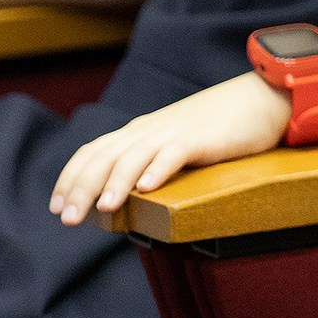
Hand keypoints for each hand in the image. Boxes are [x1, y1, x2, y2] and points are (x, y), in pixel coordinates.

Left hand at [49, 73, 288, 224]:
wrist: (261, 98)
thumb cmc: (220, 128)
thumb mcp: (176, 142)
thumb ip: (151, 162)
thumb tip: (128, 197)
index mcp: (140, 131)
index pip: (93, 151)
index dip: (70, 178)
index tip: (56, 206)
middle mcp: (150, 130)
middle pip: (105, 157)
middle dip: (82, 188)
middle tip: (67, 220)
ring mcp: (175, 132)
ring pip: (134, 156)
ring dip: (115, 183)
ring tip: (103, 209)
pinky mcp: (203, 137)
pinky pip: (175, 152)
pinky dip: (159, 169)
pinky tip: (148, 188)